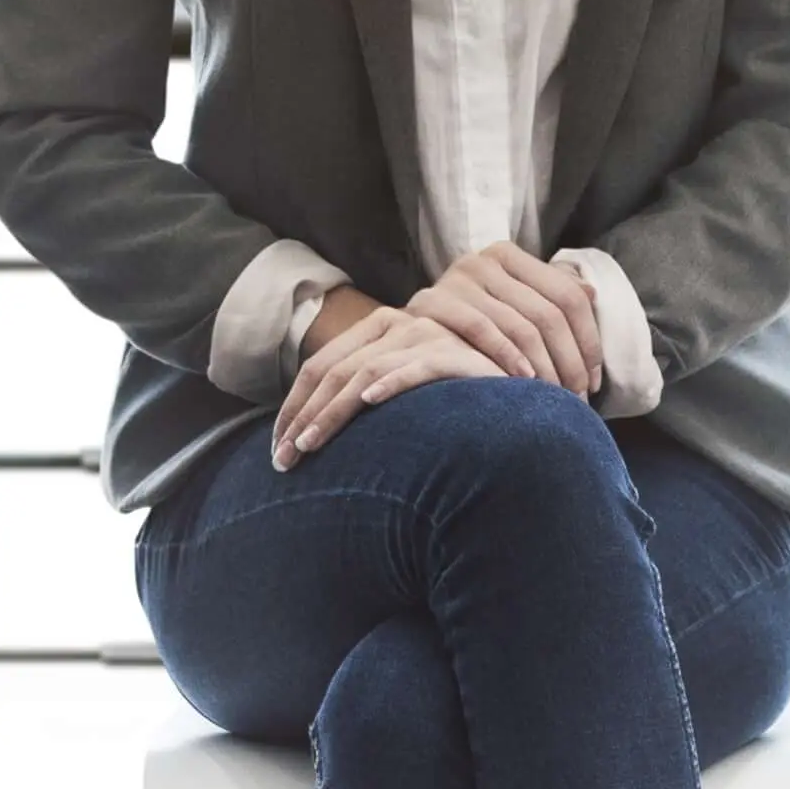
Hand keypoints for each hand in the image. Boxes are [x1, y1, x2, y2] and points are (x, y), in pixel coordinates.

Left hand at [273, 305, 502, 468]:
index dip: (293, 408)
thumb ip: (361, 406)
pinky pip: (416, 367)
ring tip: (309, 447)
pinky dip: (391, 383)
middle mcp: (396, 327)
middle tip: (282, 461)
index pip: (318, 368)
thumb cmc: (451, 409)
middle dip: (302, 419)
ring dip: (331, 414)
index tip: (276, 448)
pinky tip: (369, 403)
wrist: (513, 405)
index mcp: (376, 333)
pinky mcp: (456, 353)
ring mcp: (426, 336)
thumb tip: (305, 440)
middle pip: (333, 373)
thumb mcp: (397, 404)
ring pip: (363, 374)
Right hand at [402, 243, 603, 395]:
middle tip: (577, 398)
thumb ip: (548, 296)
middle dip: (569, 361)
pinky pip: (483, 331)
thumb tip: (593, 293)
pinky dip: (508, 358)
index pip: (567, 295)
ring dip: (544, 369)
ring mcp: (457, 279)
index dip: (588, 339)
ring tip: (555, 397)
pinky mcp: (433, 302)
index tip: (594, 379)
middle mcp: (484, 260)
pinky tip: (523, 382)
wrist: (403, 335)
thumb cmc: (467, 325)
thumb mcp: (510, 303)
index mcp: (509, 255)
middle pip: (548, 314)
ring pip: (521, 326)